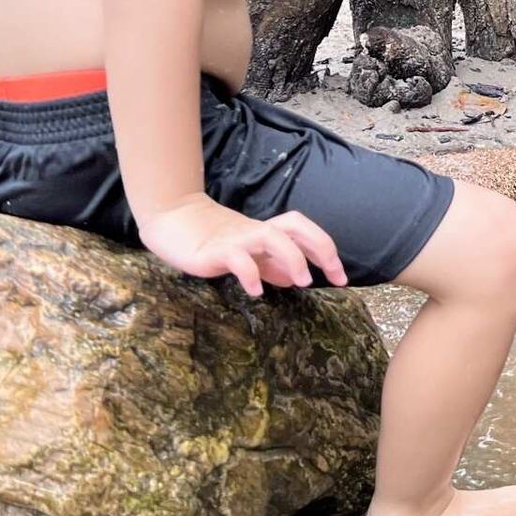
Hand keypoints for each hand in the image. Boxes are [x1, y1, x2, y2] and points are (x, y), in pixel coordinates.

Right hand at [138, 197, 344, 297]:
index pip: (305, 232)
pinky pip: (238, 258)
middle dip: (321, 247)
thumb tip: (294, 279)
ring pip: (272, 236)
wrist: (174, 224)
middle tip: (333, 277)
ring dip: (292, 257)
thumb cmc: (215, 242)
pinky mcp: (215, 250)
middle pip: (296, 226)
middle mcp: (257, 231)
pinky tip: (256, 291)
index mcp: (268, 231)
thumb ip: (272, 266)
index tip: (342, 278)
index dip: (326, 250)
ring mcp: (237, 238)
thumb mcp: (251, 256)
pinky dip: (251, 273)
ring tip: (303, 282)